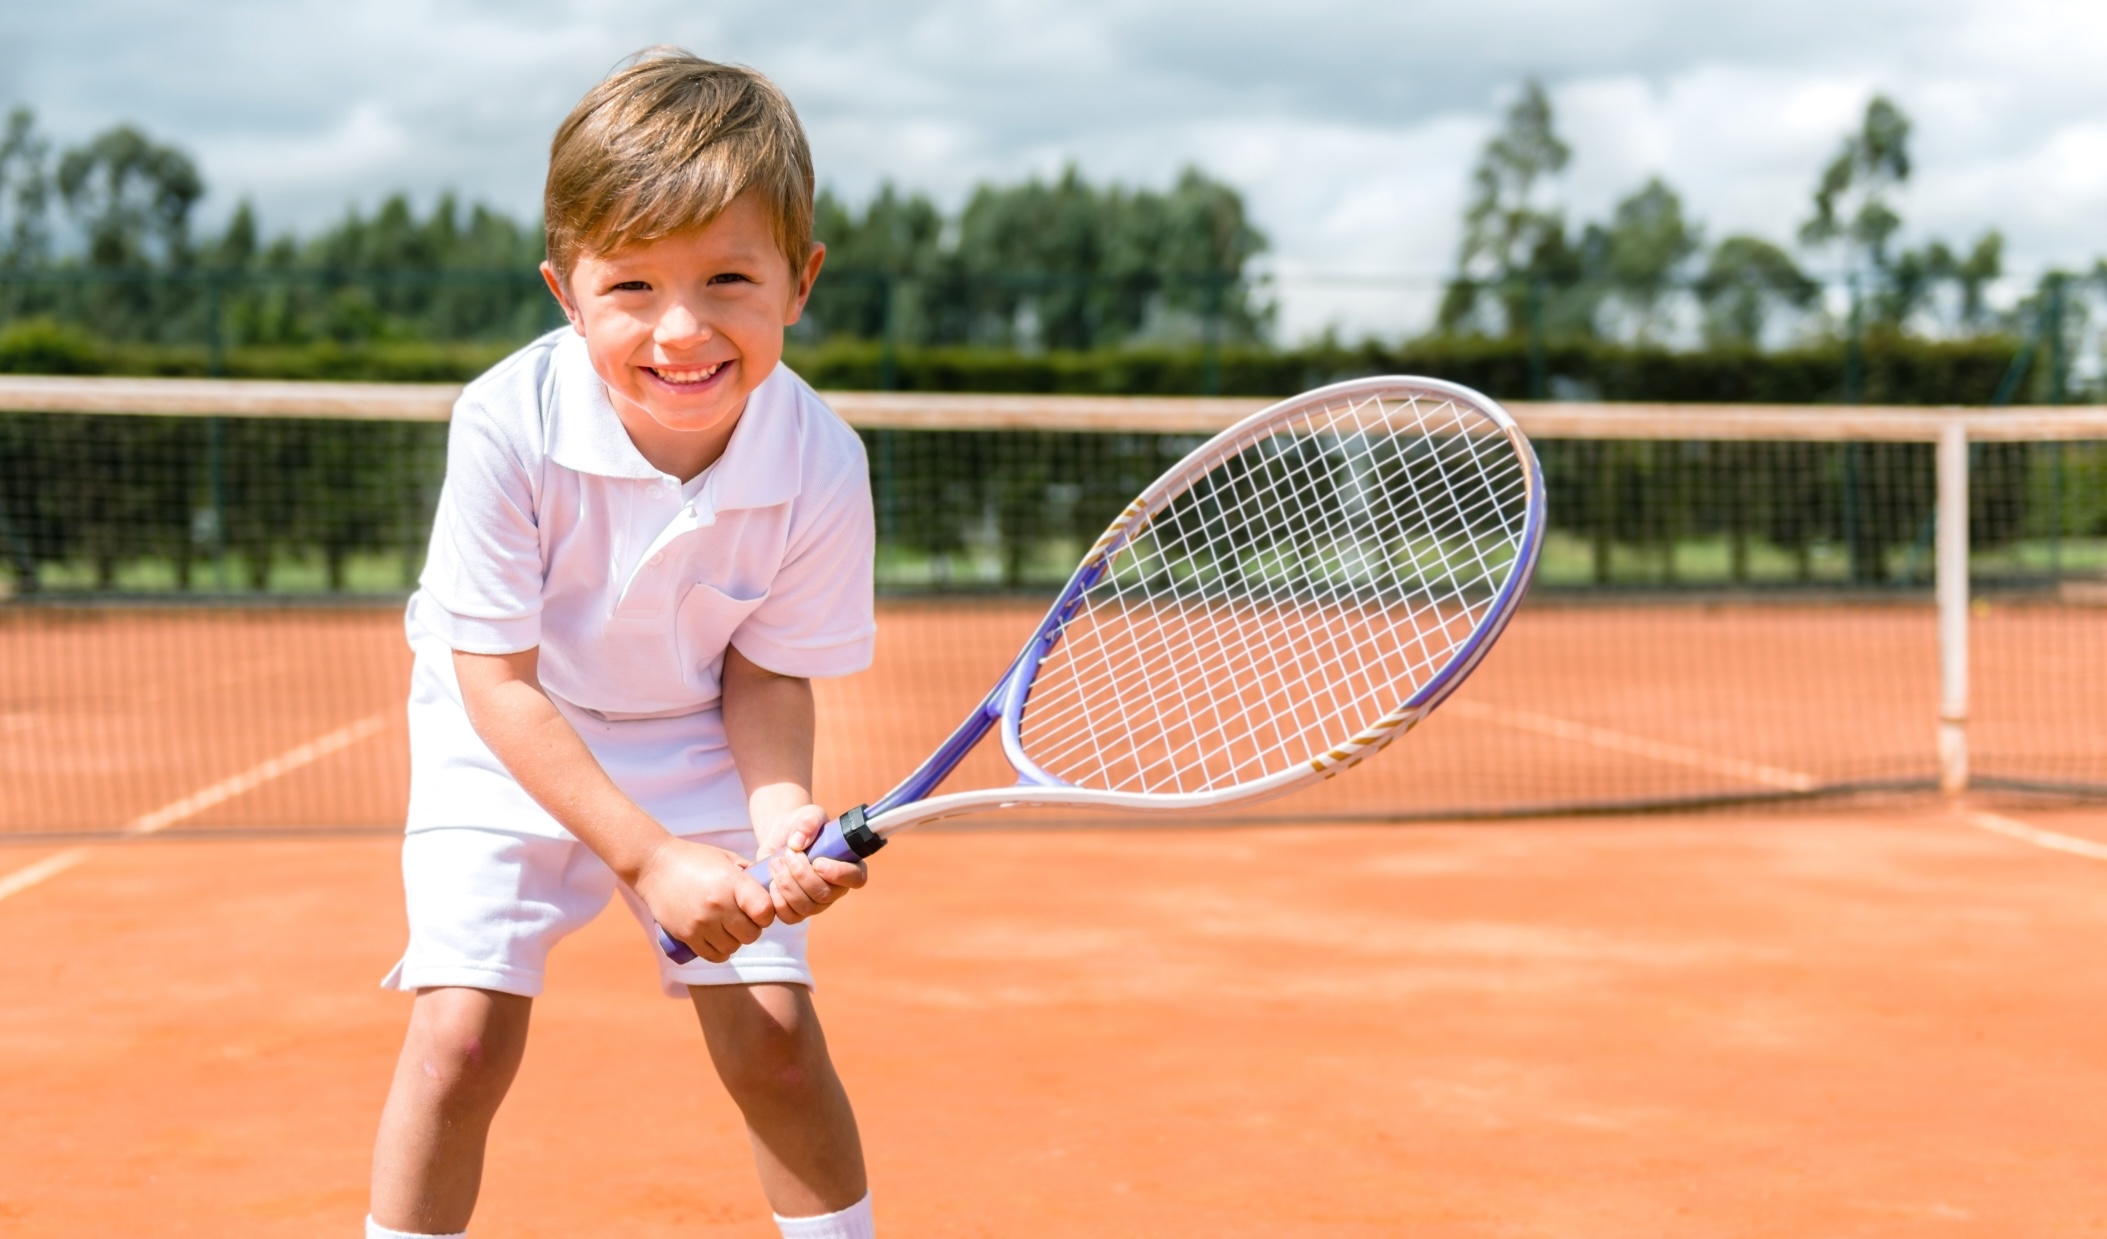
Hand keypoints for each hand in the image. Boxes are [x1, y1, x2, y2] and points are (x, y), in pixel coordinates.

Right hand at [635, 837, 773, 963]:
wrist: (654, 865)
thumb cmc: (694, 859)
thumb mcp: (725, 858)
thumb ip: (748, 874)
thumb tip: (770, 888)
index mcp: (731, 882)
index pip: (765, 910)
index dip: (767, 914)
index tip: (759, 909)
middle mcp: (718, 905)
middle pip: (751, 934)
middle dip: (752, 928)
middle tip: (742, 918)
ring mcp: (701, 922)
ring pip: (733, 947)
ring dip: (734, 940)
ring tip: (727, 927)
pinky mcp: (686, 935)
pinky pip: (713, 955)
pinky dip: (720, 951)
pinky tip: (718, 939)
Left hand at [767, 804, 868, 924]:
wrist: (779, 838)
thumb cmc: (800, 827)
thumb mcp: (807, 816)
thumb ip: (808, 823)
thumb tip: (798, 842)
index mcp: (849, 865)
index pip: (856, 879)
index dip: (838, 874)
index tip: (817, 861)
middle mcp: (836, 888)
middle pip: (825, 895)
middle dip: (801, 874)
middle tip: (788, 853)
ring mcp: (817, 903)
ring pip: (806, 907)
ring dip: (787, 884)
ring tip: (776, 862)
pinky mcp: (796, 910)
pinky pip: (790, 917)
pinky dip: (778, 900)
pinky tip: (772, 882)